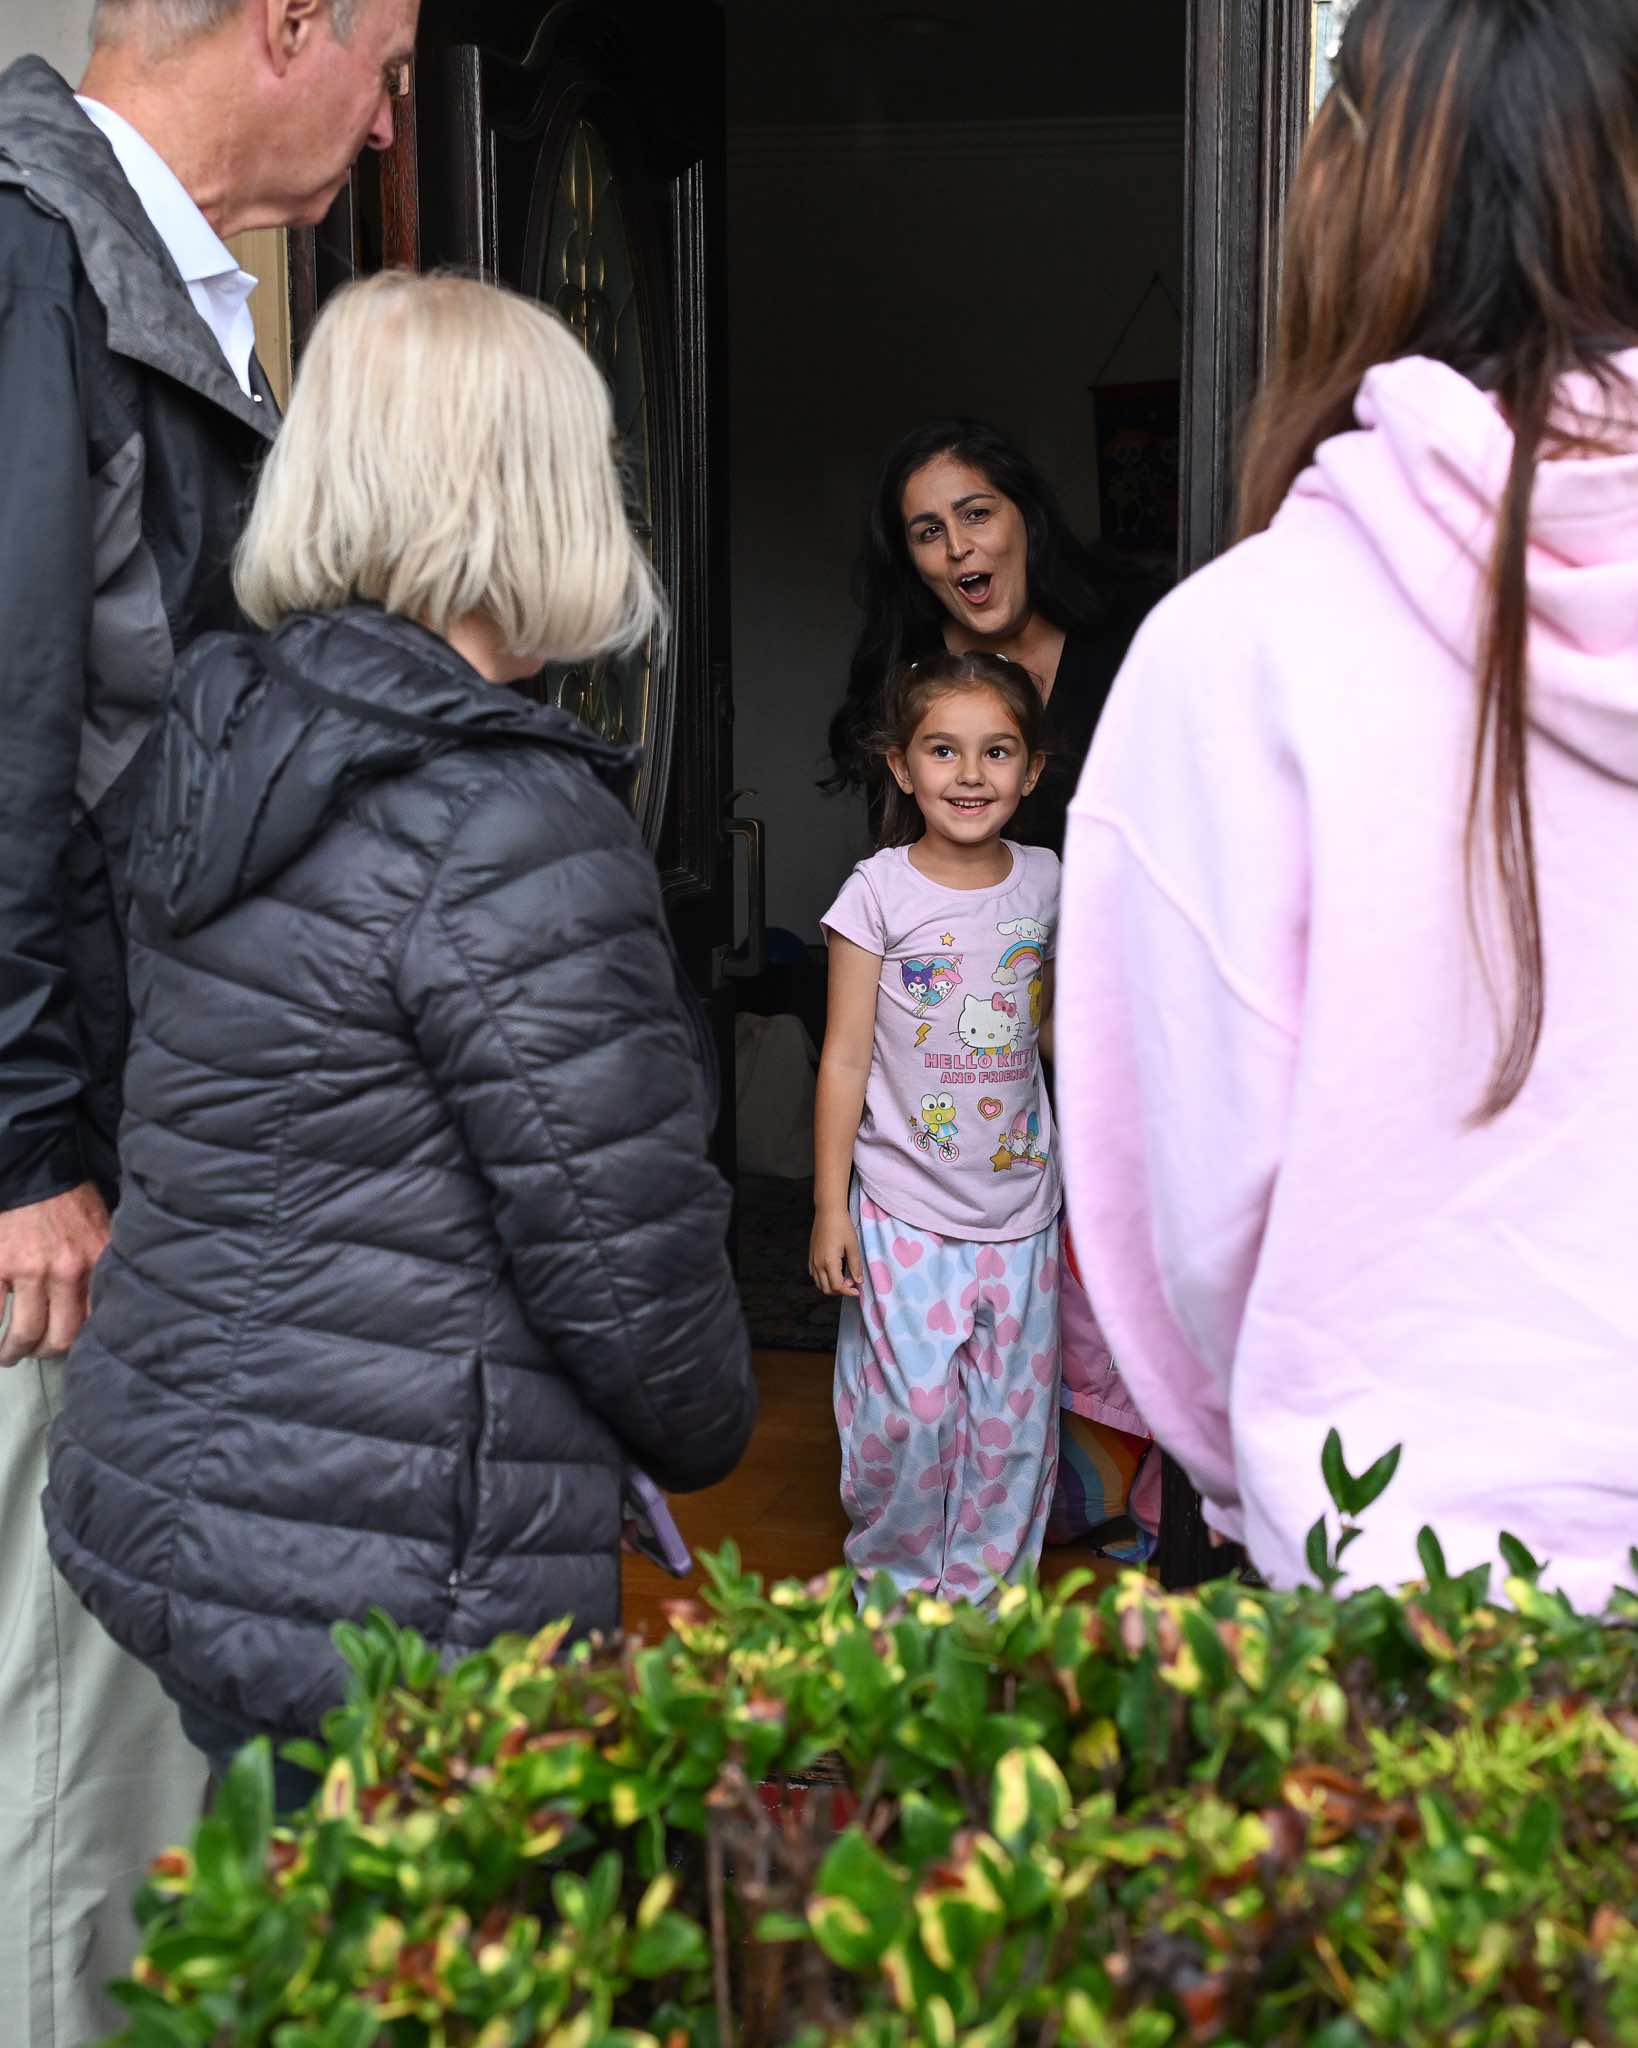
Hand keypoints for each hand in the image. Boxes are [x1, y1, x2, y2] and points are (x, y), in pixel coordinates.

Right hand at [0, 1183, 110, 1367]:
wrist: (35, 1169)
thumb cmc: (70, 1200)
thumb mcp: (102, 1230)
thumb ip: (101, 1266)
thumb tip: (101, 1306)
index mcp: (96, 1263)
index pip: (94, 1320)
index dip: (79, 1340)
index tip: (68, 1344)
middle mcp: (66, 1271)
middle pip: (59, 1336)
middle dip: (44, 1352)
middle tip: (35, 1354)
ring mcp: (29, 1270)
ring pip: (24, 1332)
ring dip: (13, 1351)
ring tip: (7, 1356)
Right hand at [809, 1207, 862, 1297]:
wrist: (828, 1212)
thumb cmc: (842, 1226)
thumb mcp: (853, 1246)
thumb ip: (856, 1265)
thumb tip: (859, 1281)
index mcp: (829, 1262)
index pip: (837, 1286)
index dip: (848, 1291)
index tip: (857, 1290)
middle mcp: (818, 1264)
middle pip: (826, 1289)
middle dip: (840, 1291)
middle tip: (852, 1282)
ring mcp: (812, 1260)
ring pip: (819, 1284)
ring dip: (831, 1286)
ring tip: (844, 1277)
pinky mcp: (811, 1256)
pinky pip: (814, 1275)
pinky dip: (824, 1279)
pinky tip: (834, 1271)